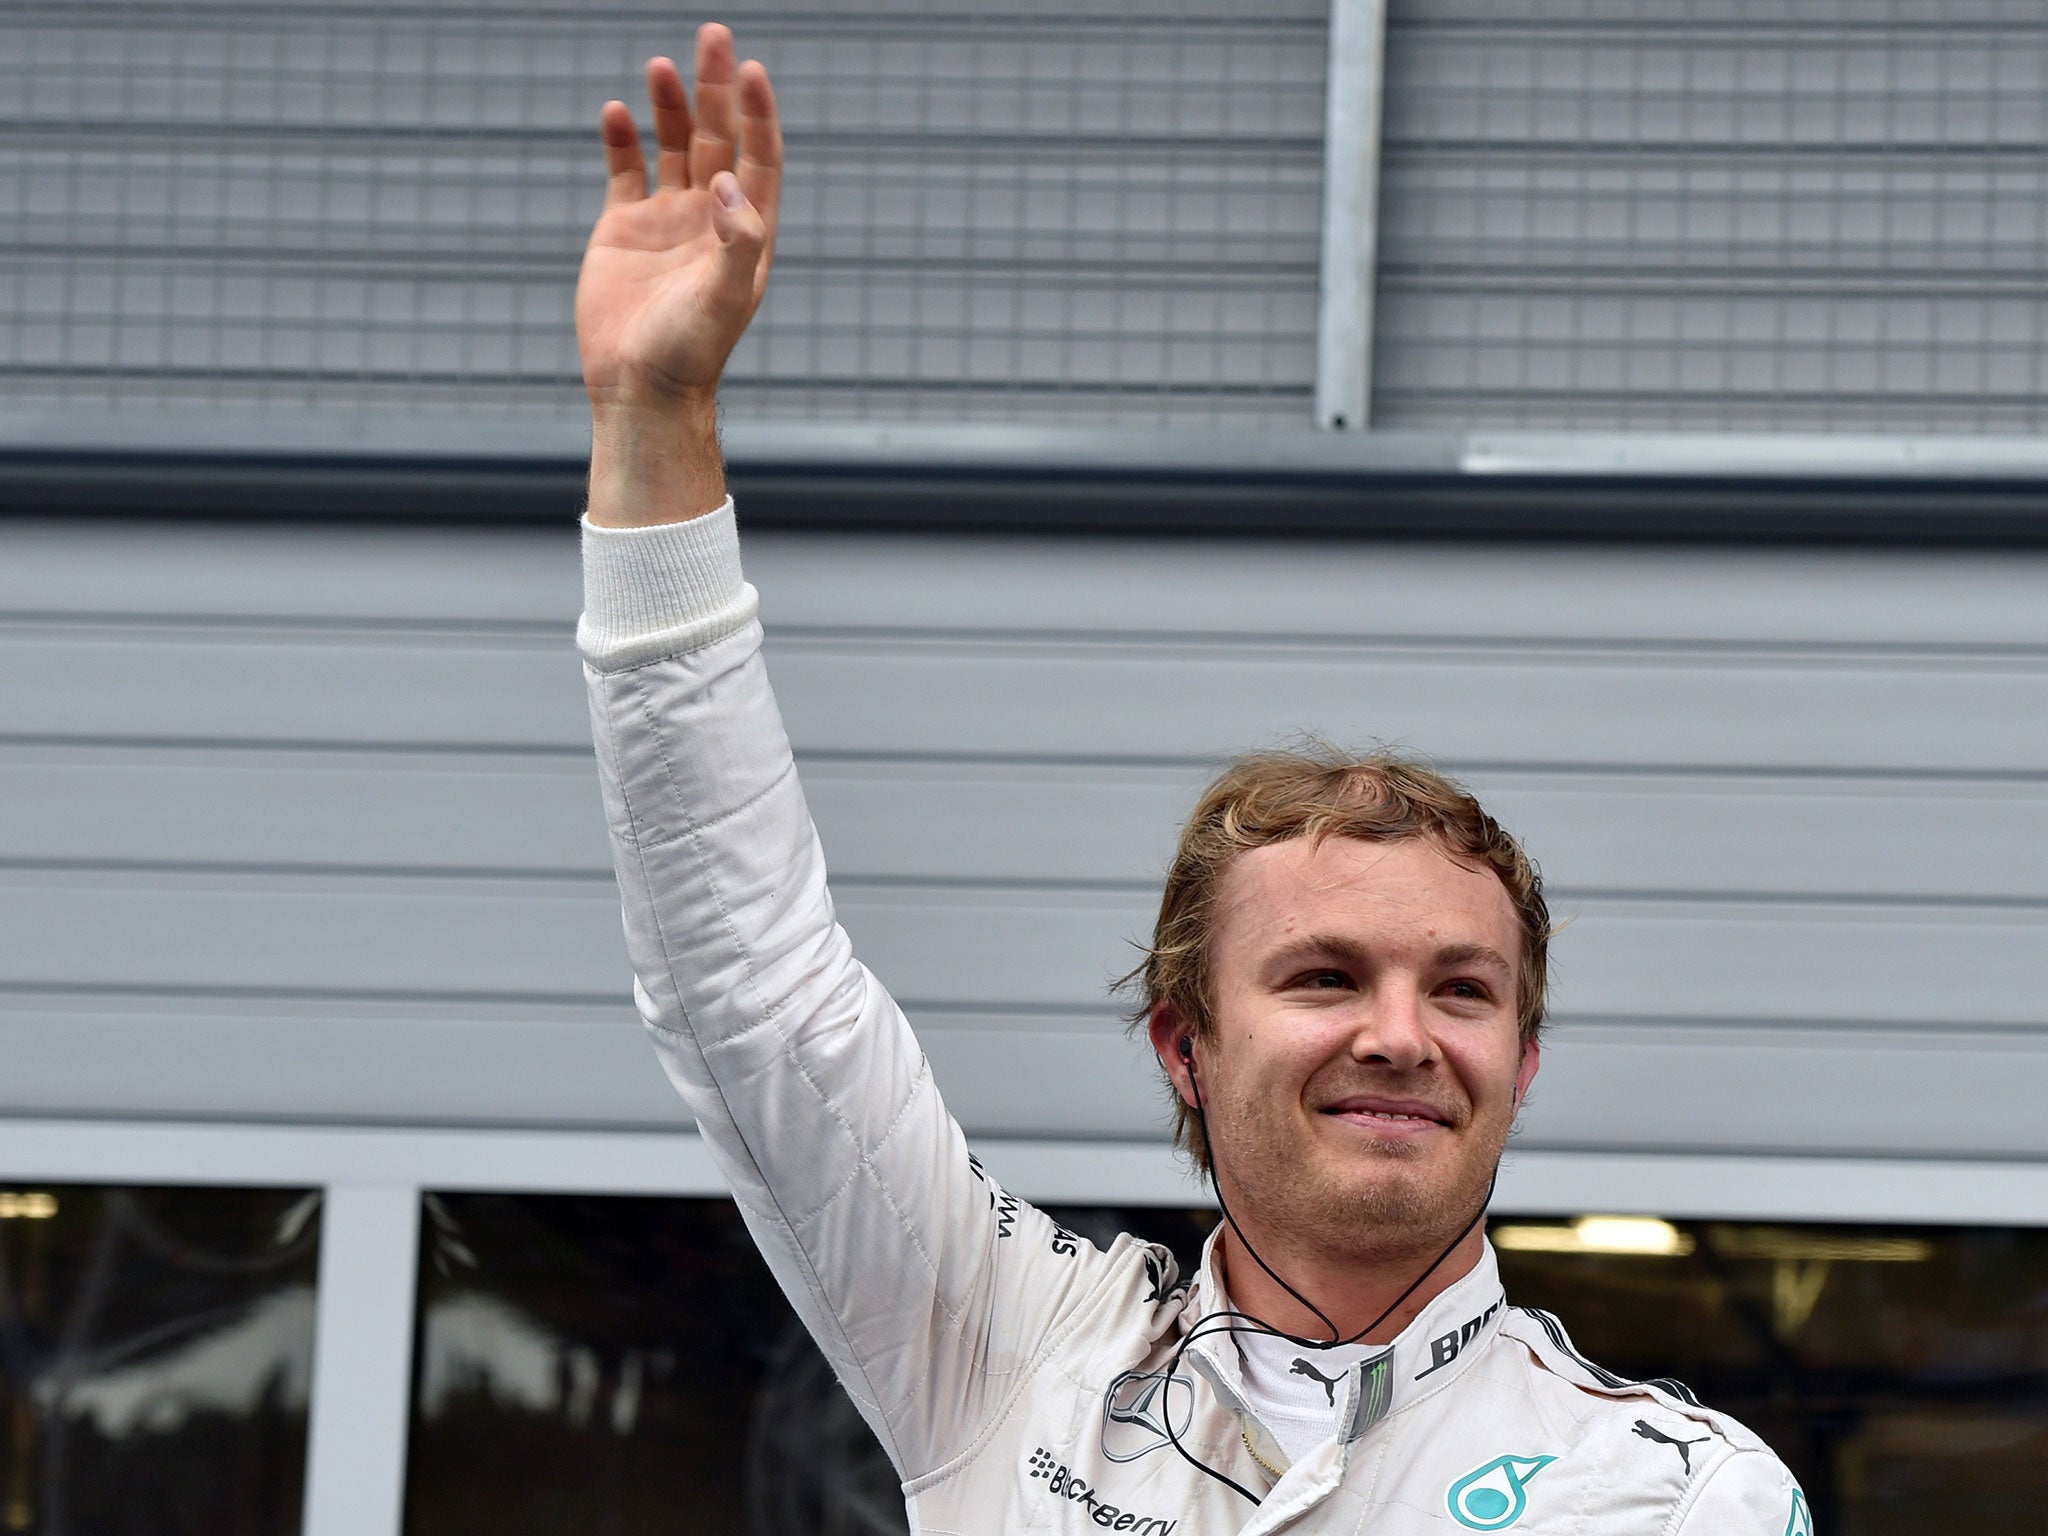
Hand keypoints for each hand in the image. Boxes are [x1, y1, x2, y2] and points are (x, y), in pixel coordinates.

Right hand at [575, 25, 782, 418]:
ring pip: (673, 148)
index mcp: (745, 233)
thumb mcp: (723, 299)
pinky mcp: (623, 230)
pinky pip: (625, 171)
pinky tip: (615, 111)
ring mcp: (666, 221)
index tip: (752, 71)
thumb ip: (737, 242)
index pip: (758, 159)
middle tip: (713, 35)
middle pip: (717, 139)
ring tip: (662, 65)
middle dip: (716, 90)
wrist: (639, 388)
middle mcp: (709, 219)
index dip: (758, 115)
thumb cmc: (689, 352)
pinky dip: (621, 140)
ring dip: (670, 106)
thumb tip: (727, 184)